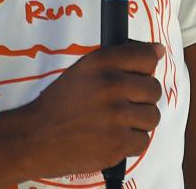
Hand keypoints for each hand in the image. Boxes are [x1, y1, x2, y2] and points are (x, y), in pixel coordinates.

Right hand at [19, 41, 164, 178]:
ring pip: (152, 116)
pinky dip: (130, 142)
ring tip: (116, 122)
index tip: (144, 71)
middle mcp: (110, 85)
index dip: (148, 65)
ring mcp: (115, 116)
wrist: (36, 136)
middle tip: (123, 103)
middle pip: (154, 89)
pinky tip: (112, 137)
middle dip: (142, 98)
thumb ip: (120, 59)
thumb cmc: (61, 103)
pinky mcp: (117, 144)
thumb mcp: (84, 70)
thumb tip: (158, 51)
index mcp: (101, 62)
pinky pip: (143, 141)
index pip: (146, 56)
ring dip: (138, 121)